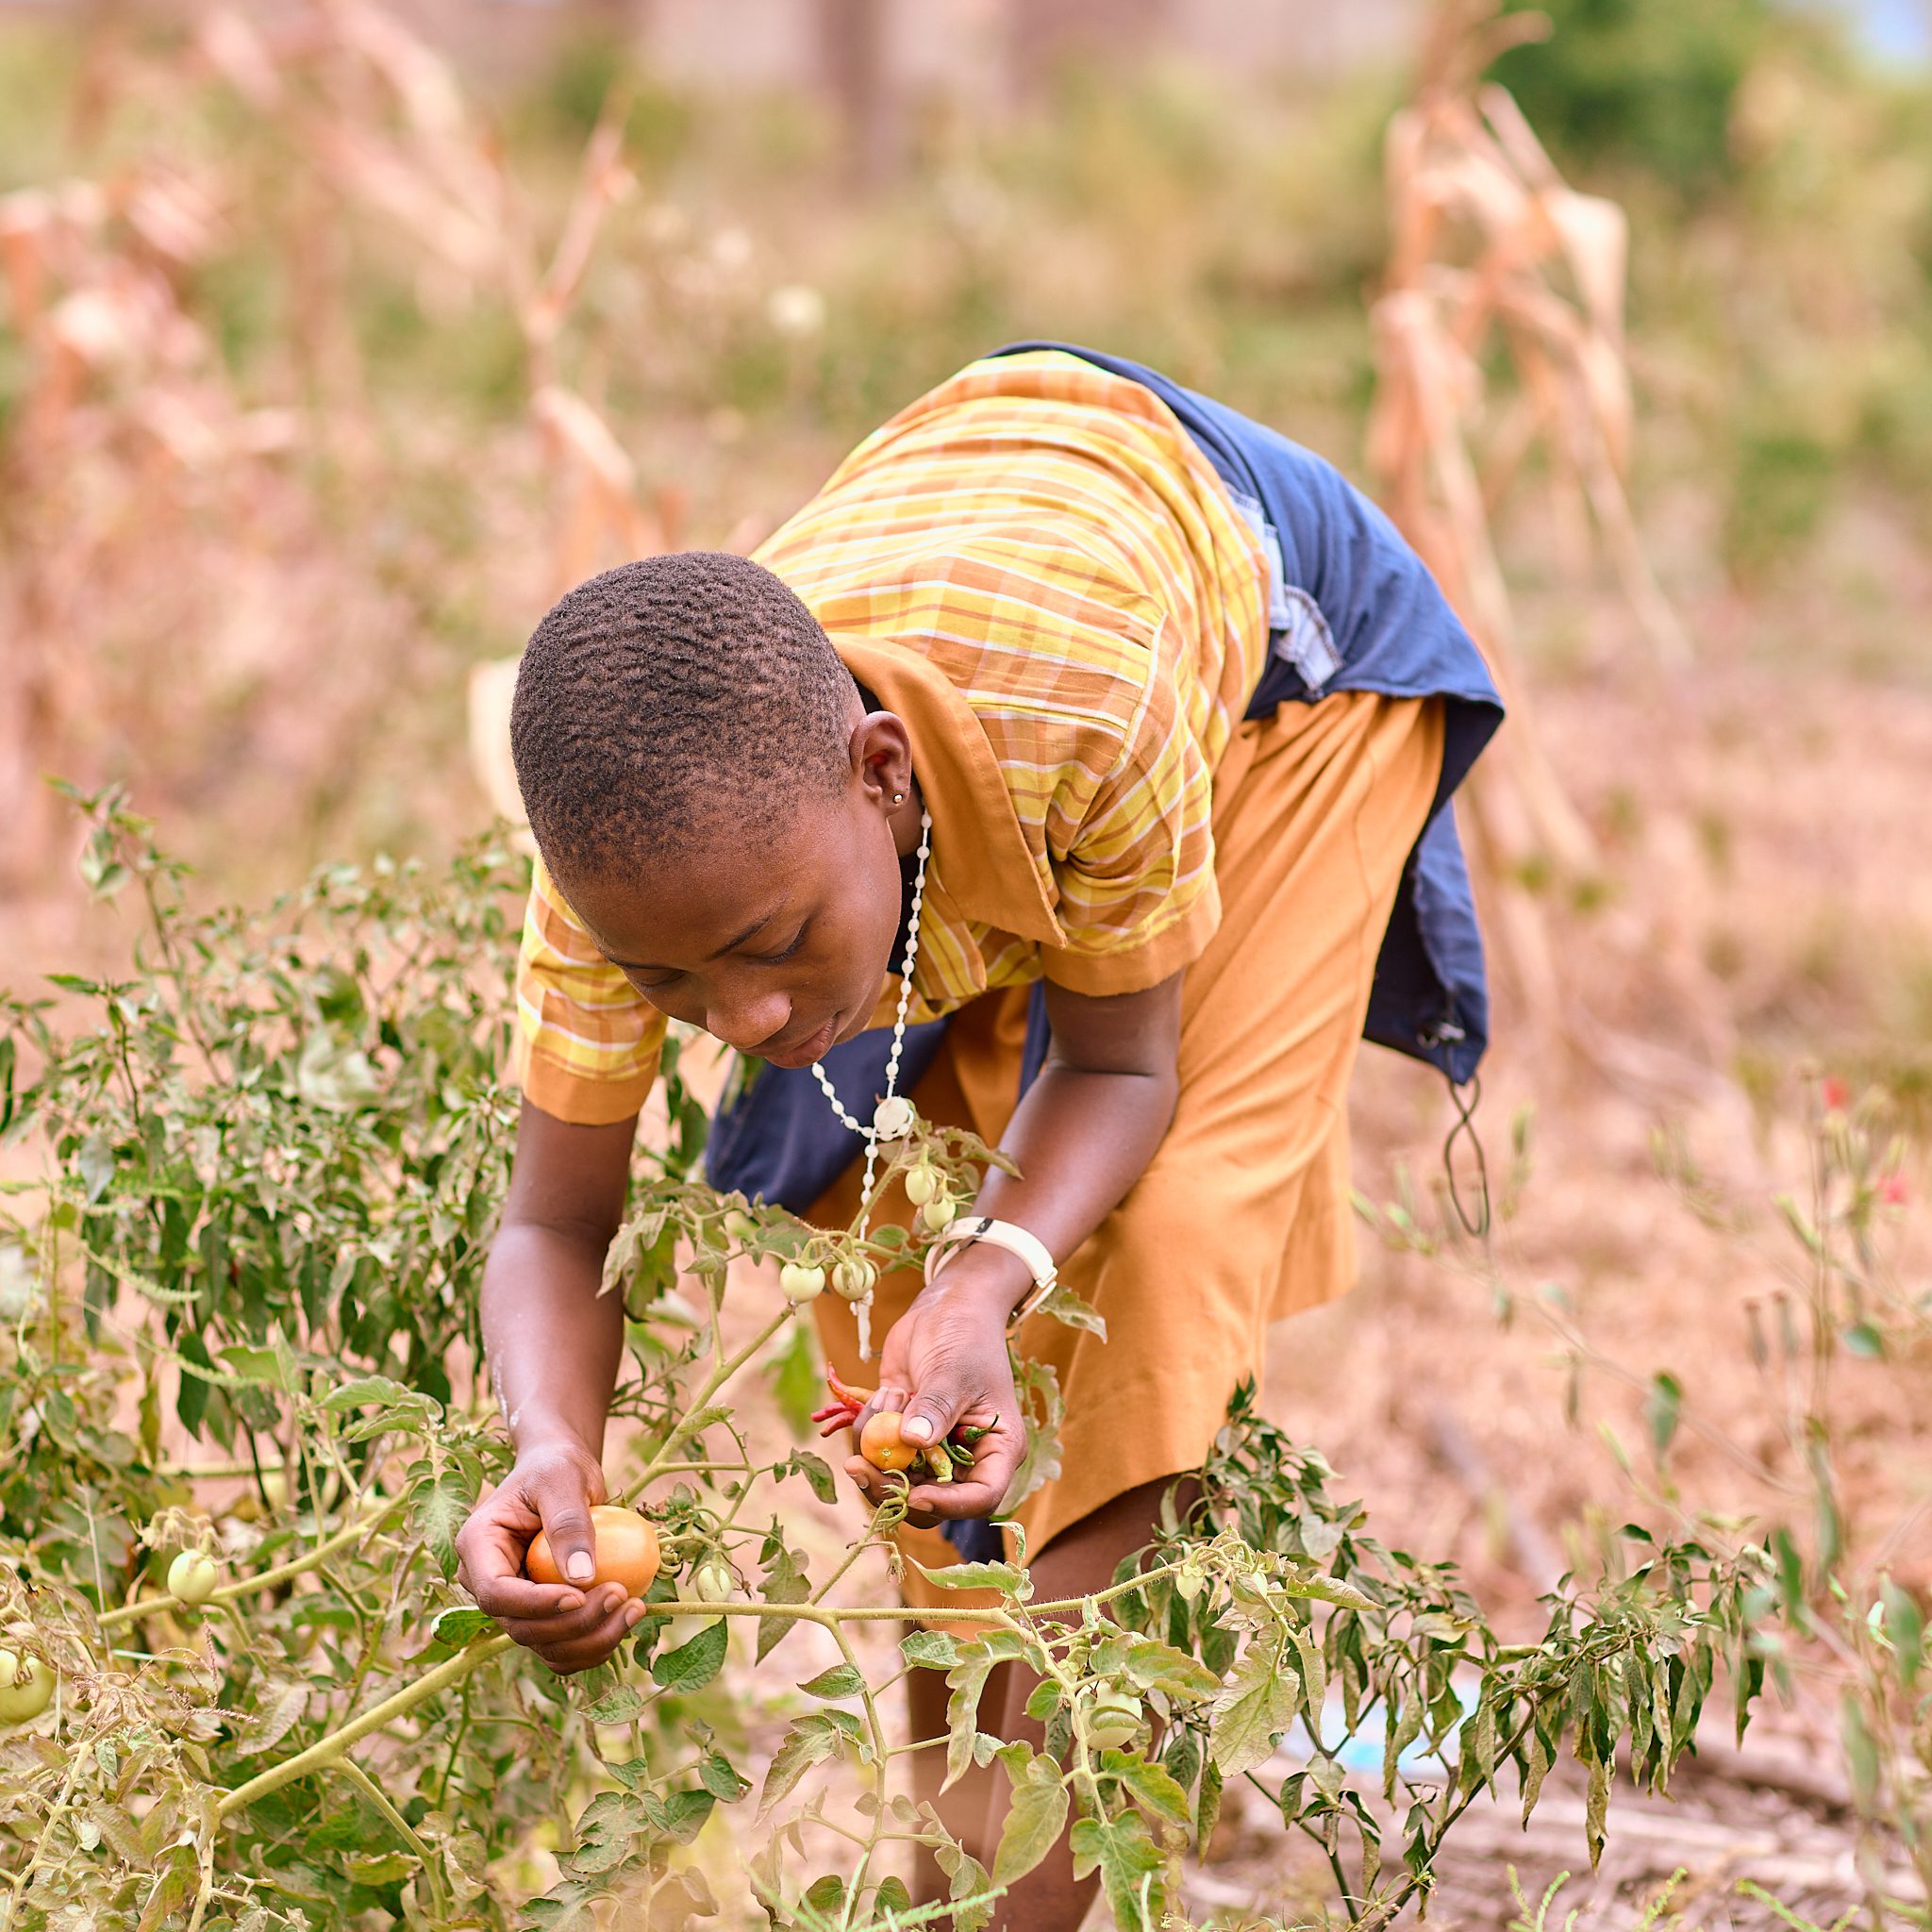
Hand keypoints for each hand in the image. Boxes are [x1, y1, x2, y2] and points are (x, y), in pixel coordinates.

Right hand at [455, 1439, 646, 1673]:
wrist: (560, 1472)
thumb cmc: (556, 1466)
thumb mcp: (562, 1480)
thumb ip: (568, 1524)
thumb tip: (581, 1577)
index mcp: (478, 1547)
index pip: (497, 1593)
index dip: (536, 1605)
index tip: (580, 1594)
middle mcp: (488, 1583)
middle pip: (522, 1628)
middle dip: (574, 1624)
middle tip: (621, 1595)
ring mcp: (514, 1604)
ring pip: (545, 1646)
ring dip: (591, 1641)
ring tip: (635, 1608)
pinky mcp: (541, 1614)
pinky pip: (563, 1646)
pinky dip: (595, 1644)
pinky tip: (627, 1618)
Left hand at [846, 1251, 1024, 1524]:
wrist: (946, 1307)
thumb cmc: (966, 1335)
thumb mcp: (954, 1371)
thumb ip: (935, 1408)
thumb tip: (912, 1441)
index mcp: (996, 1447)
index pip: (981, 1496)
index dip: (948, 1505)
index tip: (913, 1491)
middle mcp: (966, 1456)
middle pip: (930, 1499)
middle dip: (892, 1486)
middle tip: (859, 1463)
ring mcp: (931, 1448)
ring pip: (897, 1481)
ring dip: (876, 1451)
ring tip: (886, 1400)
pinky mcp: (903, 1435)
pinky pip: (878, 1454)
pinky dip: (868, 1432)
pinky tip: (882, 1395)